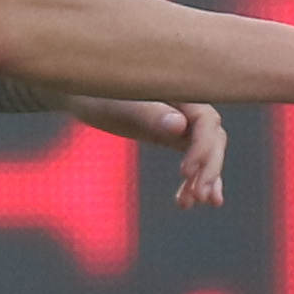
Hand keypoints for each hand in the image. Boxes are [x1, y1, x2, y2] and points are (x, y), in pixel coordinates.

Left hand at [75, 95, 228, 208]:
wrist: (80, 93)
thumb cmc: (97, 94)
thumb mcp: (118, 105)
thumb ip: (148, 113)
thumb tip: (180, 126)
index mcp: (180, 90)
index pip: (207, 121)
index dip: (203, 148)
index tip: (185, 173)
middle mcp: (187, 105)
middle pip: (213, 138)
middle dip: (209, 168)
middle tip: (198, 196)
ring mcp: (182, 121)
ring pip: (207, 152)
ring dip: (204, 179)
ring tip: (193, 203)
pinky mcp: (173, 135)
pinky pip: (193, 158)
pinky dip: (193, 180)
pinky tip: (186, 202)